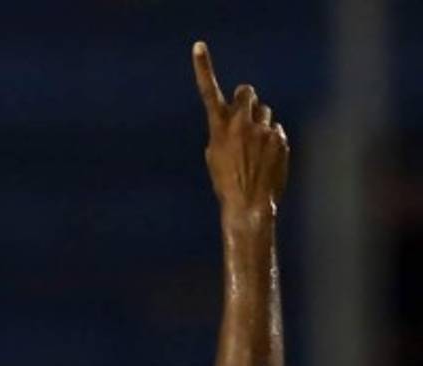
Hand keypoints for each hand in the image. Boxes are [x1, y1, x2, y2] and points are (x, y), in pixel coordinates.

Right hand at [192, 42, 288, 218]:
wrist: (249, 205)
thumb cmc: (226, 182)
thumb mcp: (214, 155)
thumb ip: (223, 130)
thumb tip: (237, 117)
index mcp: (219, 128)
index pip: (208, 92)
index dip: (203, 67)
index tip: (198, 47)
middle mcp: (241, 124)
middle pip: (247, 92)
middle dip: (246, 99)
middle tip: (243, 115)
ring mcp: (263, 130)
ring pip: (264, 112)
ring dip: (260, 123)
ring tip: (254, 149)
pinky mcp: (280, 139)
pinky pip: (276, 130)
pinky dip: (271, 140)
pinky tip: (265, 160)